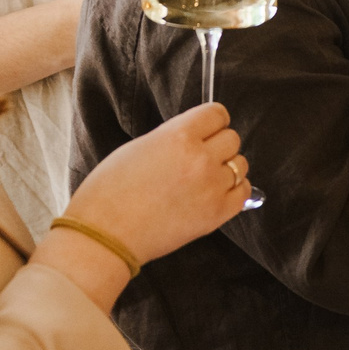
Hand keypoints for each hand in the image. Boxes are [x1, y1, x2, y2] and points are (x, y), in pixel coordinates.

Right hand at [41, 102, 251, 309]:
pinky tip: (216, 193)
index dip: (211, 122)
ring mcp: (212, 187)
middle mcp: (200, 158)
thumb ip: (173, 138)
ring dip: (226, 168)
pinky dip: (234, 190)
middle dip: (217, 145)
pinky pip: (244, 192)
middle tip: (201, 157)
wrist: (105, 235)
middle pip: (232, 138)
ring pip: (240, 164)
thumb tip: (194, 137)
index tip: (207, 129)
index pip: (217, 114)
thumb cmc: (110, 192)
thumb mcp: (138, 148)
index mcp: (178, 136)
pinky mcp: (217, 214)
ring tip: (204, 178)